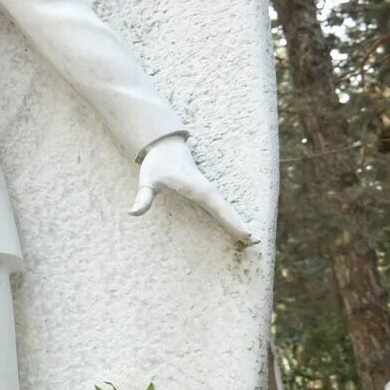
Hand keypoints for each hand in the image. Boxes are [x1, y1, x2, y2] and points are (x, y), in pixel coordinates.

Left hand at [129, 134, 257, 244]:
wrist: (165, 145)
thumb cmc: (157, 163)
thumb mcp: (148, 180)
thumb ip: (143, 197)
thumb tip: (133, 213)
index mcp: (199, 189)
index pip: (219, 209)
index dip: (233, 222)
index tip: (247, 235)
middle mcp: (208, 191)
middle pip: (228, 212)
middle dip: (241, 227)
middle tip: (257, 243)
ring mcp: (209, 192)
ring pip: (227, 210)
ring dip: (238, 224)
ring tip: (253, 242)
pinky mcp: (206, 193)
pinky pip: (221, 208)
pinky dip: (230, 218)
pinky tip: (236, 229)